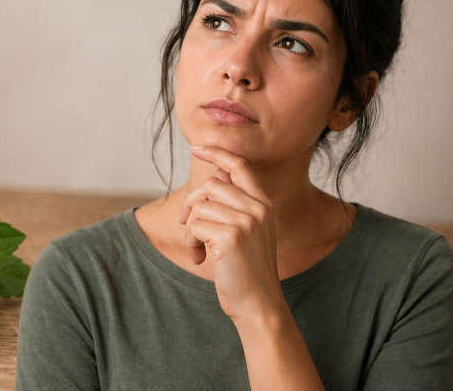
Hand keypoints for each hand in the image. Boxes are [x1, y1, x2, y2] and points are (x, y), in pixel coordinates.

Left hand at [180, 145, 284, 321]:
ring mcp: (246, 221)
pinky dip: (190, 242)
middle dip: (191, 205)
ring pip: (199, 206)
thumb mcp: (247, 233)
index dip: (218, 152)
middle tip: (188, 227)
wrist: (259, 304)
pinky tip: (200, 258)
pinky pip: (194, 226)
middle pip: (209, 185)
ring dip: (189, 230)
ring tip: (198, 249)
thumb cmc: (247, 270)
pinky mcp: (231, 236)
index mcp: (264, 205)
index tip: (198, 147)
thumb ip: (236, 205)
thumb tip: (215, 175)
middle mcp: (258, 208)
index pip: (240, 166)